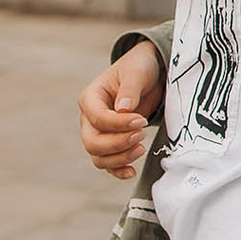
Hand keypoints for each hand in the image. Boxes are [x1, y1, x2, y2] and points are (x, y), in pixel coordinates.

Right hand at [78, 41, 162, 178]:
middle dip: (117, 144)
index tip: (141, 121)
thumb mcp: (136, 72)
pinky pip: (109, 164)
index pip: (97, 118)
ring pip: (99, 157)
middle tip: (142, 135)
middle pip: (92, 142)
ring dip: (120, 158)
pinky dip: (119, 170)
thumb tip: (123, 109)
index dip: (118, 124)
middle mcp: (89, 118)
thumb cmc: (140, 69)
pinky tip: (132, 171)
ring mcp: (98, 133)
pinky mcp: (111, 144)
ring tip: (141, 148)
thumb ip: (129, 89)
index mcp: (91, 98)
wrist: (151, 75)